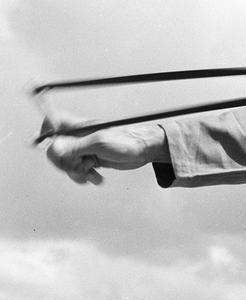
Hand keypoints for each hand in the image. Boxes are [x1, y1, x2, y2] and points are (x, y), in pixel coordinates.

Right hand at [41, 114, 167, 184]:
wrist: (144, 152)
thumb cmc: (126, 142)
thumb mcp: (99, 143)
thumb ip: (76, 146)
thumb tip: (54, 148)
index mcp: (78, 126)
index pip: (52, 122)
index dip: (48, 133)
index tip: (54, 147)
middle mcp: (79, 136)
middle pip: (55, 149)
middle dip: (65, 162)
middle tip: (80, 166)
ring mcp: (84, 148)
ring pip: (67, 163)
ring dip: (77, 172)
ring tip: (92, 174)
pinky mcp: (90, 159)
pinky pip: (78, 170)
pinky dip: (85, 176)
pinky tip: (97, 177)